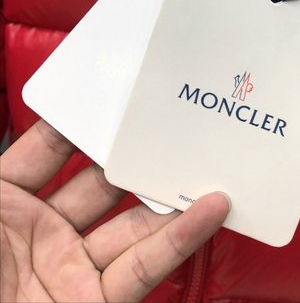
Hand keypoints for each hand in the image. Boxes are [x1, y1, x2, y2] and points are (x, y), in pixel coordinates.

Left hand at [0, 120, 229, 301]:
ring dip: (171, 198)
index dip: (78, 127)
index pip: (50, 152)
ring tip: (203, 168)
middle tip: (169, 130)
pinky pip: (143, 270)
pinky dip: (179, 240)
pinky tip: (208, 213)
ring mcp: (72, 269)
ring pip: (134, 226)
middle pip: (103, 185)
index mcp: (6, 205)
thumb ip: (8, 169)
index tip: (112, 101)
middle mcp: (45, 234)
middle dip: (135, 158)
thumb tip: (45, 120)